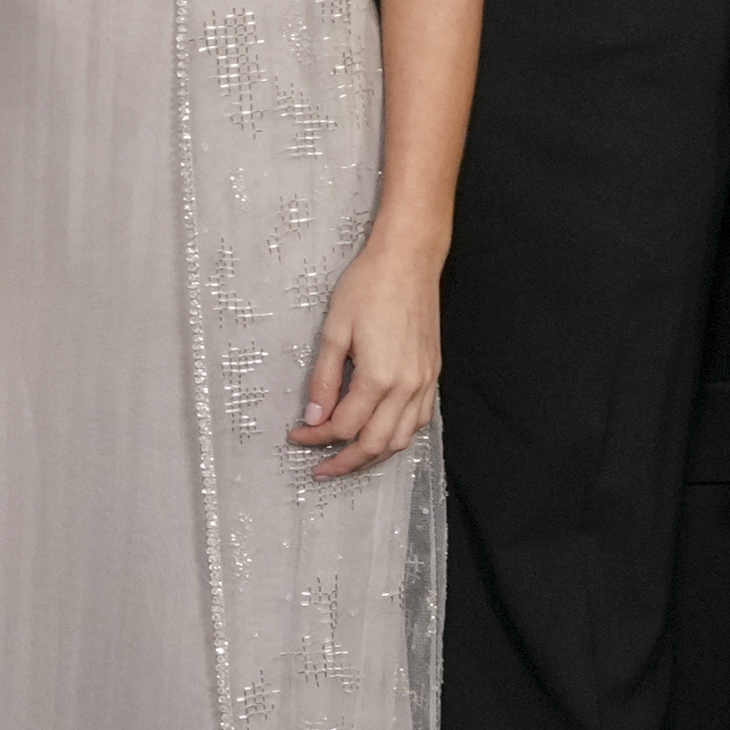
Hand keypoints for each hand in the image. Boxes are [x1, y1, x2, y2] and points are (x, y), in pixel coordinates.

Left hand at [289, 240, 442, 480]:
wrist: (408, 261)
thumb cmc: (368, 287)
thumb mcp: (334, 330)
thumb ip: (324, 378)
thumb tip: (314, 415)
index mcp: (379, 377)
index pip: (344, 425)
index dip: (316, 436)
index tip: (297, 435)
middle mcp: (407, 386)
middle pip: (375, 444)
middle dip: (345, 461)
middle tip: (320, 468)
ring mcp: (424, 382)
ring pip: (401, 439)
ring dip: (373, 455)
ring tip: (347, 459)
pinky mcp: (432, 374)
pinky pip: (419, 420)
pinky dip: (398, 435)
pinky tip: (380, 434)